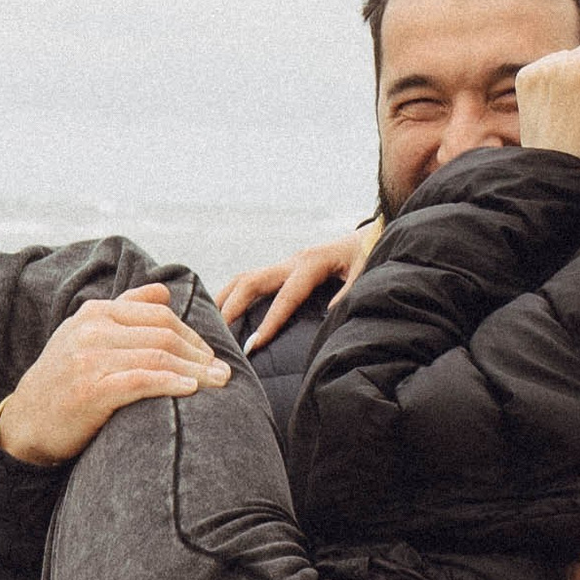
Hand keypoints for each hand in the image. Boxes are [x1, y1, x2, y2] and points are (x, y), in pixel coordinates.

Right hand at [0, 286, 233, 466]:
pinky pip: (142, 380)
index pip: (157, 314)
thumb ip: (125, 310)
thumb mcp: (85, 334)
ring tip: (217, 383)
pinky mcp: (91, 390)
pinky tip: (191, 390)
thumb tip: (164, 290)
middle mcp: (92, 330)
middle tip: (223, 372)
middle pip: (163, 334)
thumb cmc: (63, 381)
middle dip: (199, 353)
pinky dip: (171, 383)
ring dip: (195, 370)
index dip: (191, 333)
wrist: (25, 423)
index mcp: (95, 313)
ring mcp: (90, 359)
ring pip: (158, 356)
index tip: (209, 354)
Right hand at [218, 232, 369, 349]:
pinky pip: (254, 281)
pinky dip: (235, 295)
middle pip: (251, 282)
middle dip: (231, 308)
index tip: (252, 345)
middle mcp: (292, 261)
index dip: (268, 323)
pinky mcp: (285, 268)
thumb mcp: (366, 271)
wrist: (372, 234)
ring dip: (225, 299)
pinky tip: (223, 312)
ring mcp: (286, 263)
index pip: (285, 298)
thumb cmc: (369, 254)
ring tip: (207, 323)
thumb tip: (331, 314)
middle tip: (215, 334)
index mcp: (311, 264)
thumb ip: (350, 292)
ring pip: (245, 278)